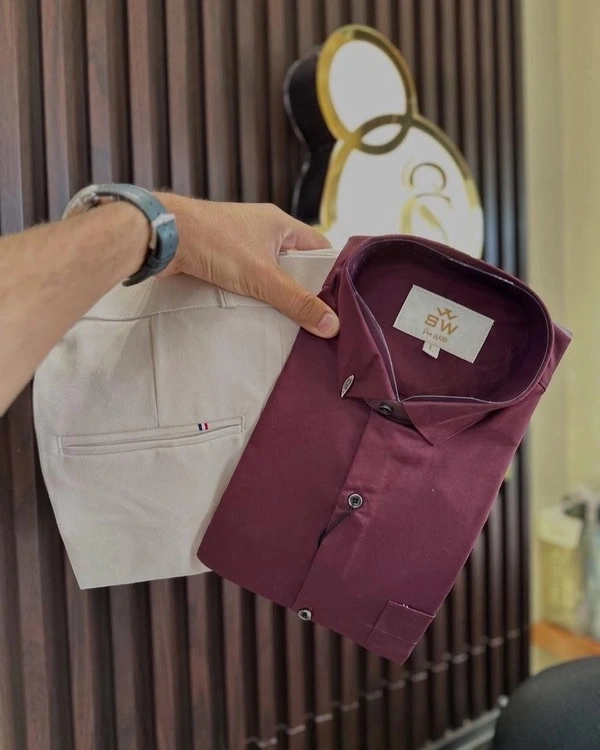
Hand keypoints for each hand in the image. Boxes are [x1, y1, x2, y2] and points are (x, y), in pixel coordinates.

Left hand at [157, 194, 339, 337]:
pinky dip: (252, 293)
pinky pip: (246, 277)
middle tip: (314, 316)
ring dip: (274, 293)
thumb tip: (330, 324)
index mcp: (280, 224)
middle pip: (294, 263)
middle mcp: (263, 229)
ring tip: (287, 320)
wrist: (164, 236)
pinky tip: (255, 312)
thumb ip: (296, 302)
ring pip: (269, 272)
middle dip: (302, 288)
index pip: (319, 248)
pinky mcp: (221, 255)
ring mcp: (240, 242)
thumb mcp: (262, 277)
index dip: (331, 272)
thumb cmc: (213, 242)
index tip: (339, 300)